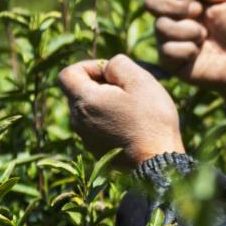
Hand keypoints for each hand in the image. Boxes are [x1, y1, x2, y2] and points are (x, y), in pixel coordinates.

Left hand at [57, 54, 183, 167]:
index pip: (67, 74)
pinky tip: (130, 126)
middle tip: (127, 90)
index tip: (111, 74)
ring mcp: (85, 138)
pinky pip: (96, 127)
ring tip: (131, 109)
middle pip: (78, 92)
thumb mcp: (140, 80)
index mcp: (83, 101)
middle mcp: (77, 120)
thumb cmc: (150, 120)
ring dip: (105, 103)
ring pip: (88, 110)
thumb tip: (107, 68)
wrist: (158, 161)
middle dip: (99, 85)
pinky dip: (108, 121)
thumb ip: (118, 64)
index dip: (88, 66)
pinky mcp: (96, 151)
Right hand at [145, 0, 225, 117]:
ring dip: (187, 29)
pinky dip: (187, 49)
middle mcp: (172, 14)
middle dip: (173, 5)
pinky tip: (199, 53)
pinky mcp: (170, 61)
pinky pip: (167, 50)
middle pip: (150, 0)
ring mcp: (169, 38)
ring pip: (160, 26)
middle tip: (198, 11)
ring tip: (205, 36)